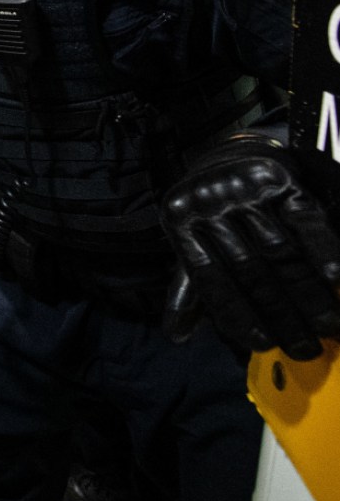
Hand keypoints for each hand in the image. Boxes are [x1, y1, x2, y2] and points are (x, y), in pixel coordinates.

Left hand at [161, 134, 339, 359]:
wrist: (233, 152)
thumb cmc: (213, 212)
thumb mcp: (193, 242)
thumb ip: (189, 287)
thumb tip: (177, 336)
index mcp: (180, 222)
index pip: (210, 280)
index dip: (237, 316)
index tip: (263, 345)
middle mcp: (208, 203)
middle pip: (250, 271)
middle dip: (282, 316)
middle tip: (307, 347)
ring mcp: (242, 188)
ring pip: (281, 252)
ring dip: (308, 294)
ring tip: (330, 325)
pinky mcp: (278, 177)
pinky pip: (304, 220)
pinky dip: (323, 250)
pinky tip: (336, 277)